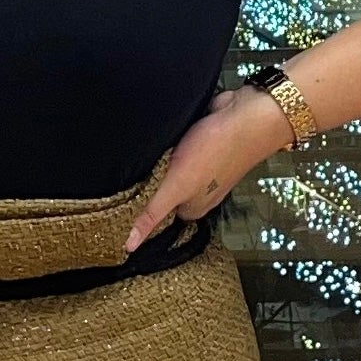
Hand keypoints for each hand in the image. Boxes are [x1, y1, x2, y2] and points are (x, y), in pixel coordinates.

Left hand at [125, 84, 291, 248]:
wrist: (247, 114)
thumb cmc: (216, 151)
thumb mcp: (178, 187)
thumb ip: (153, 214)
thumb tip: (130, 246)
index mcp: (192, 207)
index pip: (156, 214)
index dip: (137, 207)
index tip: (114, 202)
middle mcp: (197, 189)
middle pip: (160, 189)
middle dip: (145, 181)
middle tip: (120, 174)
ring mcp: (199, 165)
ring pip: (167, 168)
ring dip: (154, 161)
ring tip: (132, 154)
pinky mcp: (198, 143)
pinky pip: (174, 147)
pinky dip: (165, 143)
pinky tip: (153, 138)